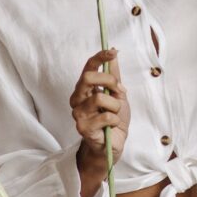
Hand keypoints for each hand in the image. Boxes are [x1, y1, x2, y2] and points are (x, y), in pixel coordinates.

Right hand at [70, 49, 128, 196]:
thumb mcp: (118, 94)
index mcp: (84, 89)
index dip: (99, 58)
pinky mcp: (83, 128)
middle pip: (88, 78)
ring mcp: (78, 114)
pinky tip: (112, 125)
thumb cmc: (114, 119)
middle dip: (109, 81)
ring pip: (100, 98)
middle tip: (118, 91)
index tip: (112, 52)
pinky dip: (114, 120)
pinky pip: (105, 116)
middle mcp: (77, 99)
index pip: (88, 67)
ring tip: (115, 114)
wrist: (113, 144)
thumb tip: (114, 52)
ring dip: (115, 105)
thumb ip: (114, 76)